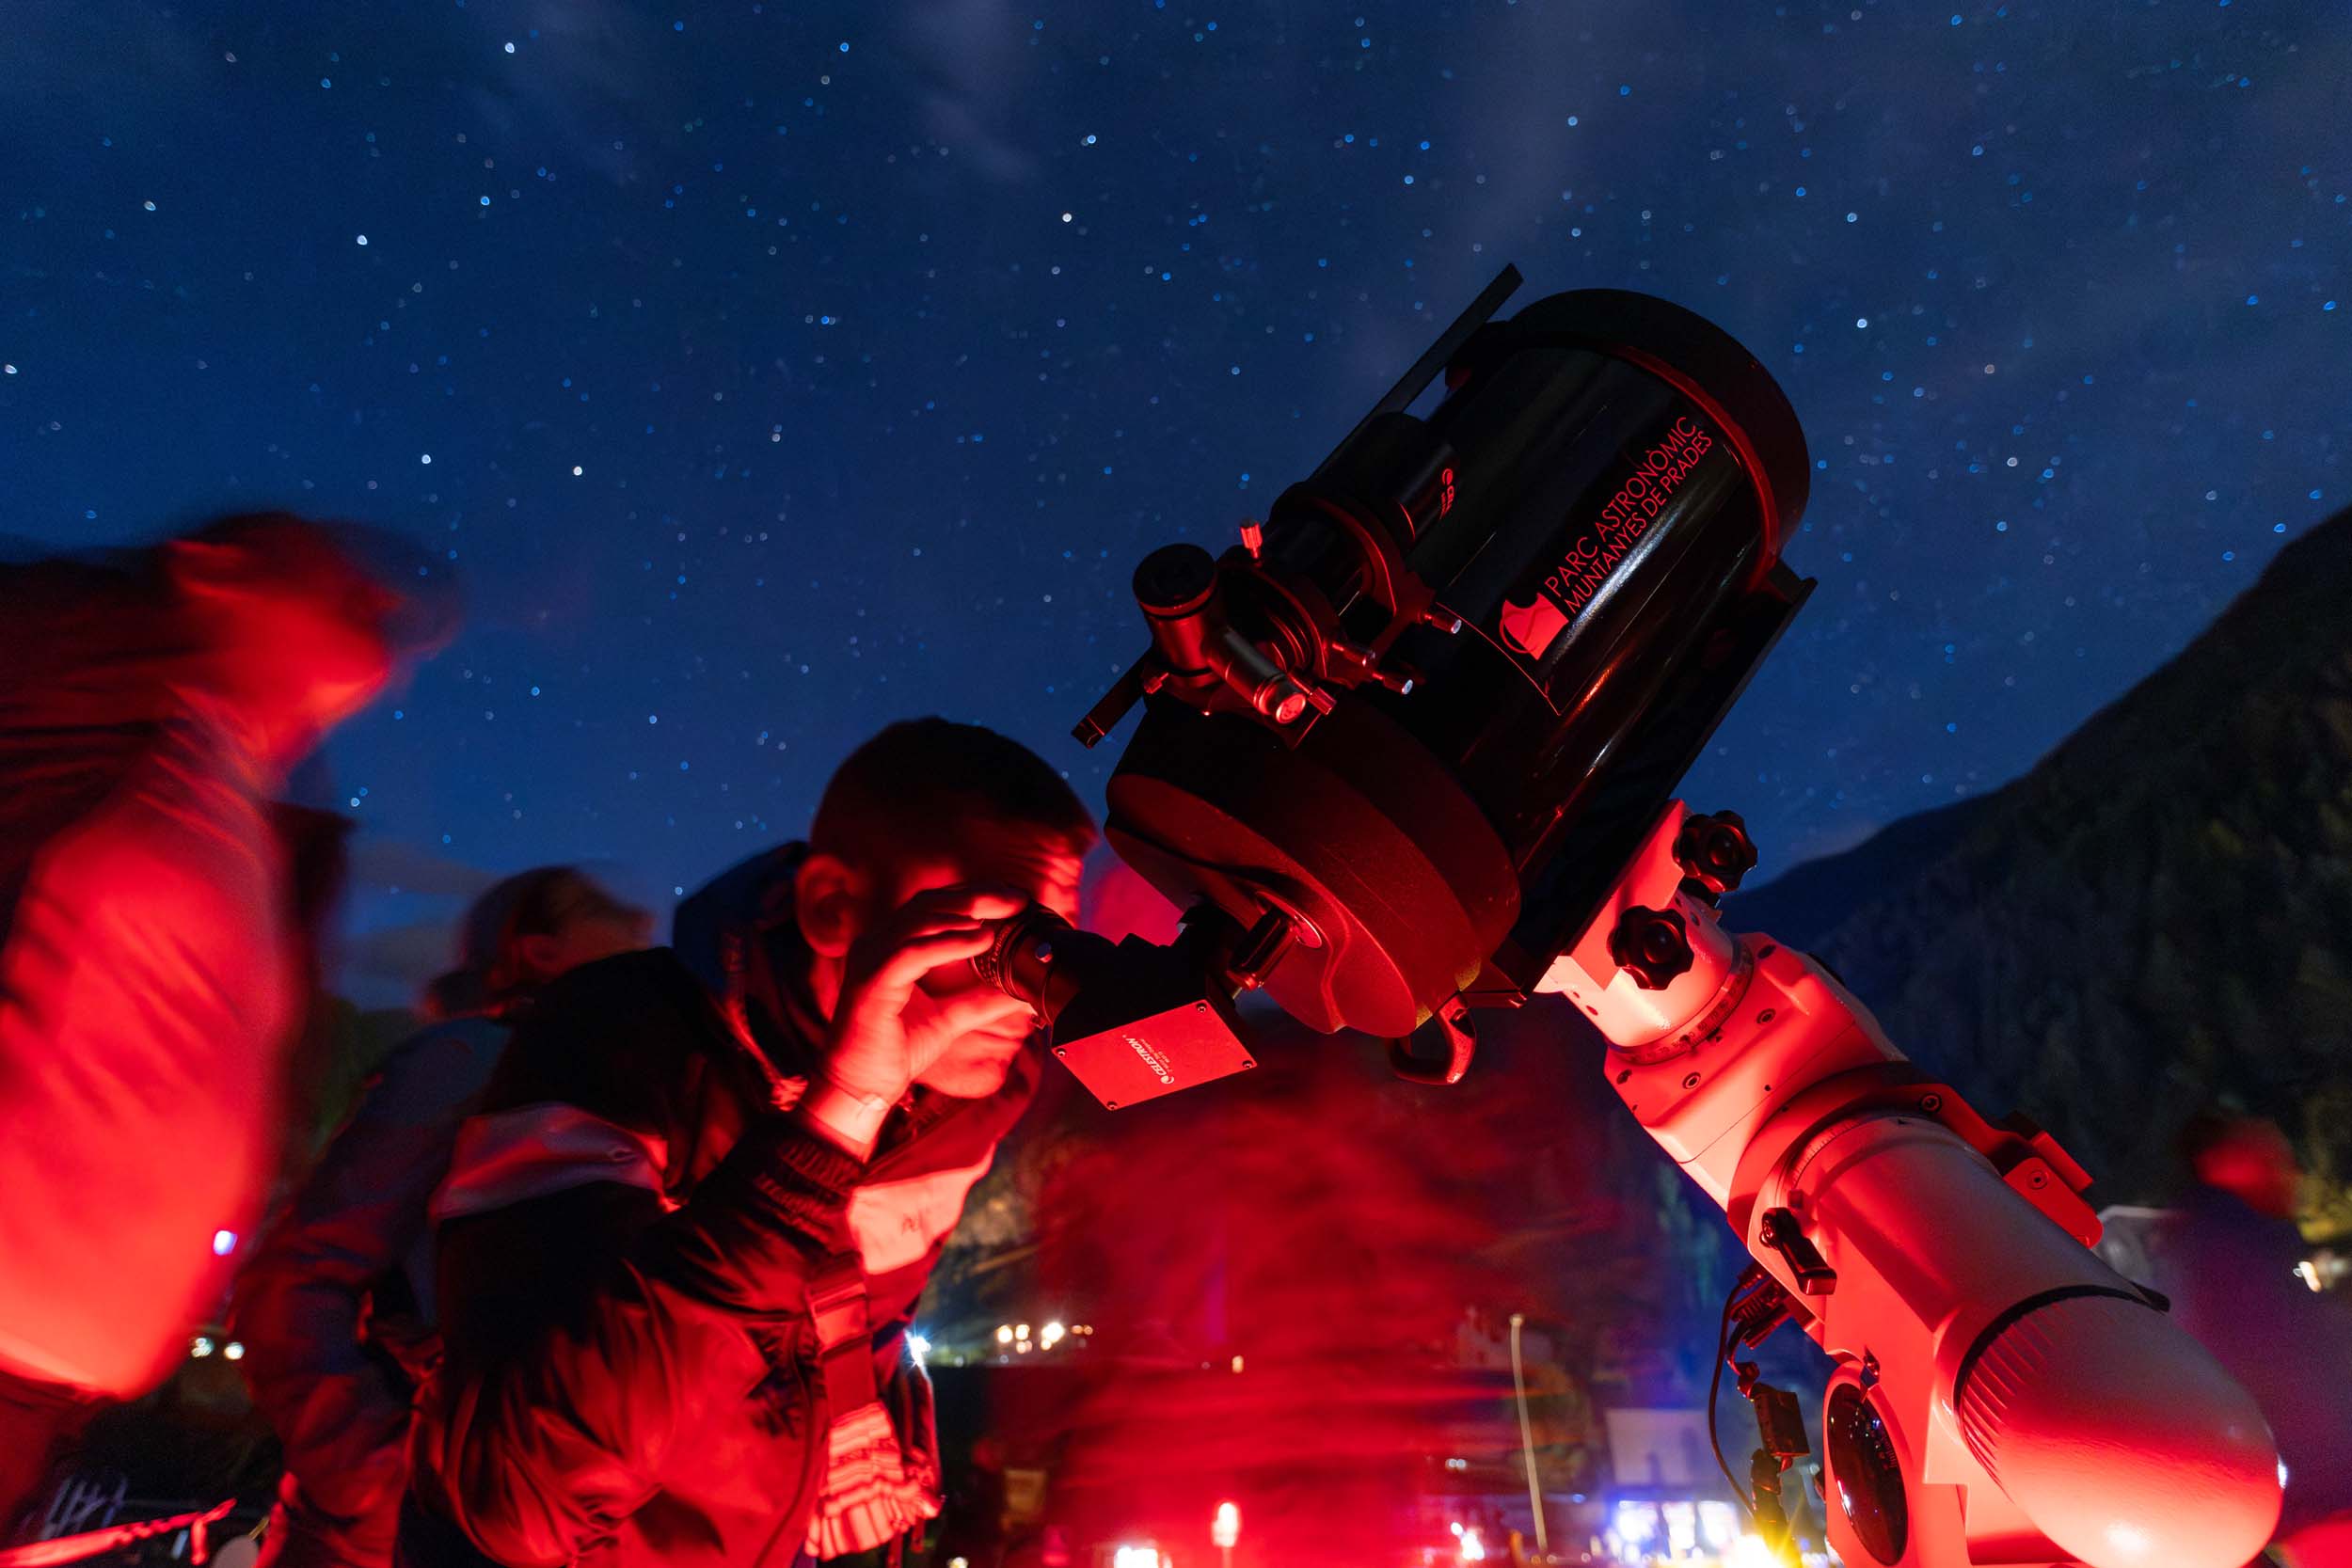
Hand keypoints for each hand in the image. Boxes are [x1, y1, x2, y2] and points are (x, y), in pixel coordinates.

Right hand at [820, 884, 1035, 1104]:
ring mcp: (870, 958)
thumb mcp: (949, 1020)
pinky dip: (950, 943)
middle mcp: (877, 943)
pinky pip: (913, 951)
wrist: (859, 1087)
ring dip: (966, 912)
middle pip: (930, 903)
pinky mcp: (872, 980)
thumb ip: (980, 1002)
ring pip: (920, 918)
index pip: (934, 906)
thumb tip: (1022, 995)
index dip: (975, 895)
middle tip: (1017, 899)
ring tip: (1004, 914)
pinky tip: (981, 940)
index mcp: (890, 946)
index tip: (1015, 899)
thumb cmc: (894, 1051)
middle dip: (977, 896)